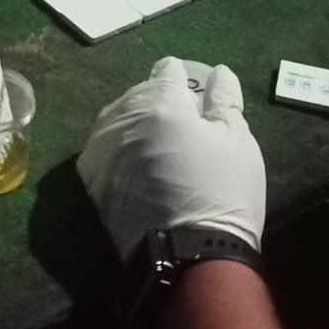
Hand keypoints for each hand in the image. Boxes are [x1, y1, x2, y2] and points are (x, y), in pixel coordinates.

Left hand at [76, 57, 267, 258]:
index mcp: (161, 103)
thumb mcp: (237, 141)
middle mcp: (123, 119)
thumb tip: (219, 73)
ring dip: (135, 122)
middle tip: (180, 120)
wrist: (189, 255)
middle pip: (138, 94)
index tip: (191, 90)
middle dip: (157, 100)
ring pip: (116, 119)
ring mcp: (101, 149)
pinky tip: (136, 161)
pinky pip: (103, 148)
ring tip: (158, 140)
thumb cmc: (222, 193)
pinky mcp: (92, 180)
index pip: (166, 72)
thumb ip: (224, 101)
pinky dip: (118, 147)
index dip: (181, 77)